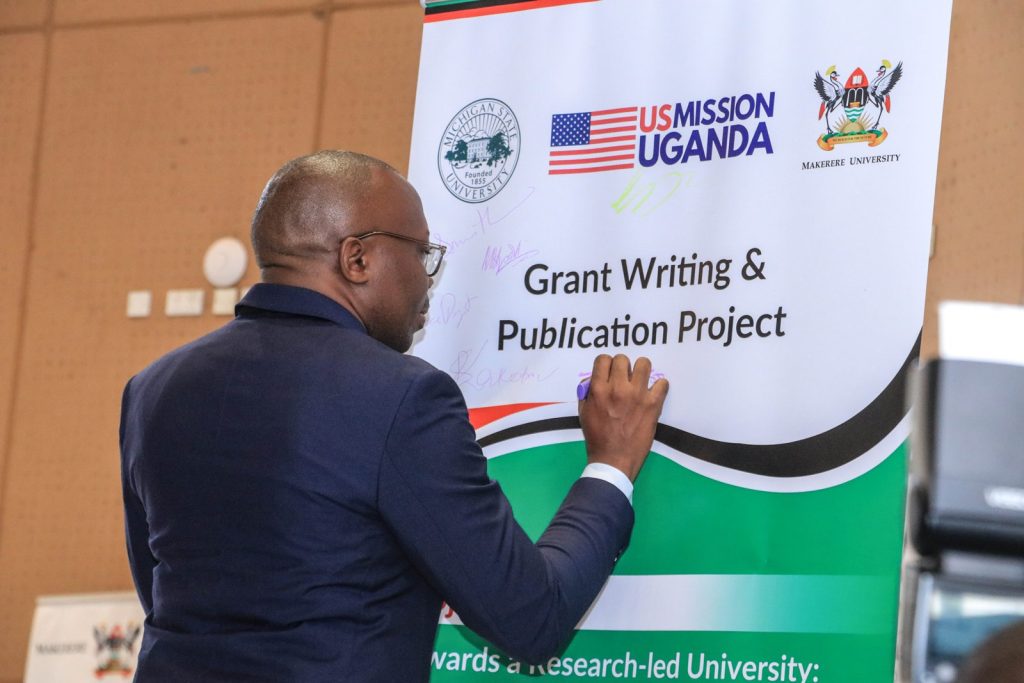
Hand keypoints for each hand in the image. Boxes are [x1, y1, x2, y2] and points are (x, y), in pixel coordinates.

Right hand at [578, 354, 668, 481]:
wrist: (613, 460)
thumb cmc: (596, 438)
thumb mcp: (583, 413)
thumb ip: (587, 393)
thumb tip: (593, 380)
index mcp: (598, 389)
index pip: (603, 359)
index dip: (606, 365)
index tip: (610, 373)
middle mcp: (618, 388)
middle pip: (623, 359)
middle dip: (623, 367)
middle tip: (624, 379)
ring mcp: (637, 395)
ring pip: (644, 364)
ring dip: (642, 371)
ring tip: (641, 381)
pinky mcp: (653, 405)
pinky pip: (662, 383)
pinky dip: (659, 387)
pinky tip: (654, 394)